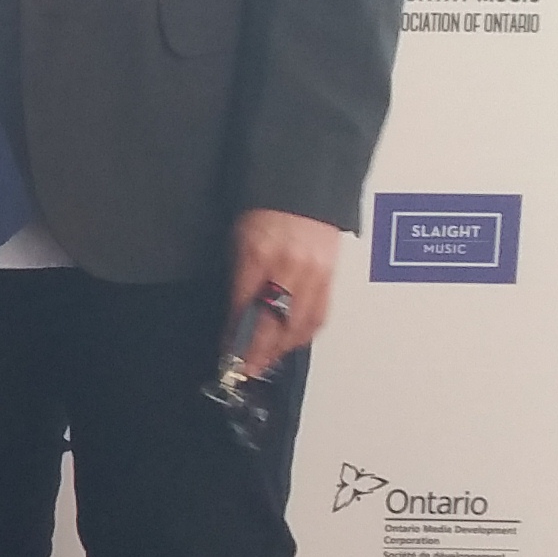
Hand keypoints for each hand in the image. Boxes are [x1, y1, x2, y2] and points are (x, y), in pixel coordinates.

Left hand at [226, 208, 341, 379]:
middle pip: (274, 325)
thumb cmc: (265, 208)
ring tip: (266, 361)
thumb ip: (238, 278)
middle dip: (258, 353)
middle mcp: (290, 266)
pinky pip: (319, 315)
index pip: (245, 309)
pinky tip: (291, 342)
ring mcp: (314, 272)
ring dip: (281, 349)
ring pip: (300, 326)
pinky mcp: (330, 276)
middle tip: (245, 369)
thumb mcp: (238, 237)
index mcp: (259, 255)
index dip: (236, 337)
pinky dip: (303, 334)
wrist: (304, 186)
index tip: (227, 355)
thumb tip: (235, 316)